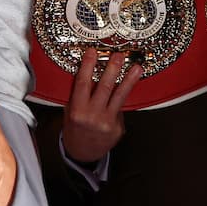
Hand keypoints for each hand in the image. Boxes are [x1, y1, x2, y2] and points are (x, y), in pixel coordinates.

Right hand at [62, 48, 141, 164]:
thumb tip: (88, 72)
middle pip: (105, 88)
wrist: (81, 153)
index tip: (92, 52)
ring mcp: (106, 122)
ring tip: (137, 68)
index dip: (88, 66)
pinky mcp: (117, 128)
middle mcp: (92, 116)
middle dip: (112, 69)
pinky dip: (123, 99)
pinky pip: (121, 110)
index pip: (83, 83)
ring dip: (129, 80)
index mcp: (77, 110)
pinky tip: (128, 91)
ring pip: (119, 97)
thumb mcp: (70, 111)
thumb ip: (78, 95)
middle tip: (119, 55)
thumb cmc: (75, 128)